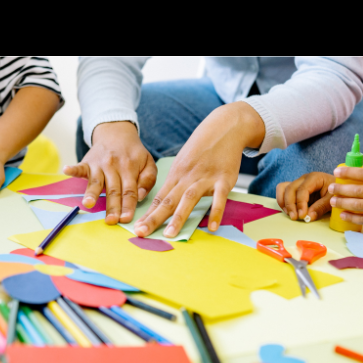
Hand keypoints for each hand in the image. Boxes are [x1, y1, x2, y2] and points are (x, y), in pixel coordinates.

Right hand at [63, 121, 156, 224]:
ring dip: (92, 193)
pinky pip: (79, 167)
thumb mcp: (148, 163)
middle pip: (113, 190)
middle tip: (111, 220)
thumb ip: (148, 179)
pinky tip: (66, 171)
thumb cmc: (133, 153)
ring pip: (96, 182)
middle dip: (112, 207)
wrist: (117, 132)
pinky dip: (72, 169)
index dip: (128, 206)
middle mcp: (114, 167)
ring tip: (88, 203)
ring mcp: (99, 165)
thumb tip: (140, 196)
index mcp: (130, 169)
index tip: (126, 219)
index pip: (129, 191)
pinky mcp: (87, 162)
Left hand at [134, 102, 264, 237]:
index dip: (147, 214)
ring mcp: (205, 178)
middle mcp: (187, 177)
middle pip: (168, 200)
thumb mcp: (184, 162)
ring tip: (170, 234)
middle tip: (141, 232)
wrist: (225, 127)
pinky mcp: (224, 179)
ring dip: (178, 217)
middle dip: (154, 218)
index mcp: (176, 174)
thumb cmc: (203, 148)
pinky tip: (213, 227)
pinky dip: (216, 212)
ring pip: (189, 199)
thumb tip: (163, 201)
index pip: (159, 198)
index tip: (136, 228)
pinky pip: (219, 198)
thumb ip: (176, 182)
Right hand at [276, 172, 336, 221]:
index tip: (302, 215)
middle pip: (290, 189)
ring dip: (284, 203)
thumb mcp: (332, 199)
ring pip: (283, 188)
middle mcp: (303, 179)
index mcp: (314, 178)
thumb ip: (321, 207)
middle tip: (295, 217)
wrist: (338, 190)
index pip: (302, 189)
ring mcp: (298, 183)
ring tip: (291, 214)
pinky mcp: (295, 189)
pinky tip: (289, 211)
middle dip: (290, 204)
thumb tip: (308, 216)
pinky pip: (282, 191)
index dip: (300, 203)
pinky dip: (283, 201)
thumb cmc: (336, 192)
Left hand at [328, 167, 362, 230]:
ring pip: (359, 204)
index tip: (337, 172)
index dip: (349, 172)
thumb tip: (361, 175)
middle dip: (342, 189)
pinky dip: (352, 217)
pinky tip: (343, 215)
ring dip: (343, 202)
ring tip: (333, 201)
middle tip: (331, 188)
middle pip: (359, 190)